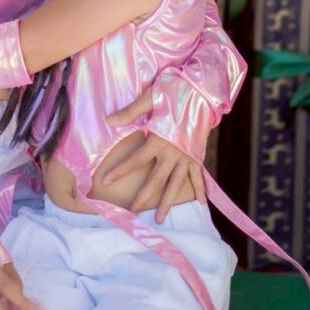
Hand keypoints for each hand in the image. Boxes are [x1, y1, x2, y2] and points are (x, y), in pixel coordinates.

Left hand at [106, 92, 205, 222]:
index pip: (135, 160)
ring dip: (168, 202)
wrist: (204, 92)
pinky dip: (201, 188)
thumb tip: (109, 120)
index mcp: (159, 139)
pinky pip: (199, 175)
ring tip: (160, 218)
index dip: (120, 171)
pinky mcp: (198, 154)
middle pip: (156, 180)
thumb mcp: (150, 98)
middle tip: (132, 212)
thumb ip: (131, 112)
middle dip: (143, 197)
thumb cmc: (175, 91)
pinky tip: (201, 203)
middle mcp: (173, 152)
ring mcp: (187, 155)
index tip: (106, 182)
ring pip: (176, 184)